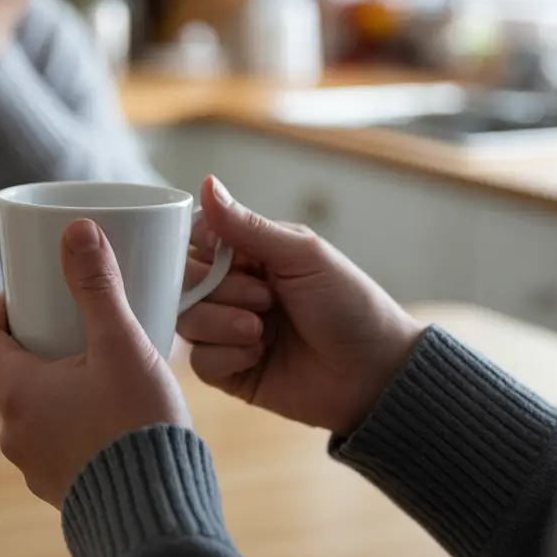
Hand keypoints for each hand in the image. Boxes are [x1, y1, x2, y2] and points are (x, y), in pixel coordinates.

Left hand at [0, 219, 189, 508]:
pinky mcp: (65, 490)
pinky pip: (60, 445)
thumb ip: (98, 287)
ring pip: (37, 412)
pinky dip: (76, 424)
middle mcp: (15, 433)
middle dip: (39, 347)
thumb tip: (76, 229)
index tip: (28, 294)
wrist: (157, 517)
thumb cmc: (137, 428)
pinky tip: (115, 417)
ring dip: (59, 388)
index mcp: (18, 393)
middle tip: (76, 327)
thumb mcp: (121, 346)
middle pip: (11, 375)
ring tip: (103, 370)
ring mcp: (37, 467)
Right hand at [179, 177, 425, 436]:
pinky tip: (259, 354)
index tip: (230, 259)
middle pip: (182, 281)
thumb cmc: (349, 304)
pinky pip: (200, 361)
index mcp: (249, 254)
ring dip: (222, 323)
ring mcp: (227, 330)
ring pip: (185, 319)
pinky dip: (226, 356)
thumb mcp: (302, 255)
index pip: (194, 239)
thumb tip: (207, 183)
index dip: (200, 249)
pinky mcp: (229, 370)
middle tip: (265, 298)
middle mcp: (232, 289)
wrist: (373, 372)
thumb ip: (248, 225)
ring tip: (262, 330)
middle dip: (219, 290)